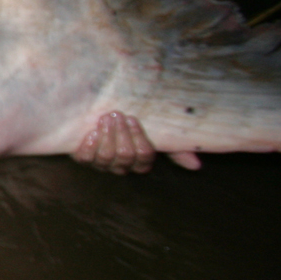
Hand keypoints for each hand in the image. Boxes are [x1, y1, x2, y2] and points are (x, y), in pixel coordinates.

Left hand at [72, 111, 201, 174]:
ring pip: (106, 157)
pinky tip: (92, 132)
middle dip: (121, 134)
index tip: (132, 119)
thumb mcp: (154, 130)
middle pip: (125, 156)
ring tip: (105, 119)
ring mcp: (102, 164)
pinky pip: (85, 158)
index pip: (144, 156)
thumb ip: (174, 146)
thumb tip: (196, 165)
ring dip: (106, 136)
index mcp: (140, 161)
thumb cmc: (130, 123)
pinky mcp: (84, 159)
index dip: (138, 139)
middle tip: (117, 115)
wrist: (102, 113)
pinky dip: (89, 145)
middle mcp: (122, 166)